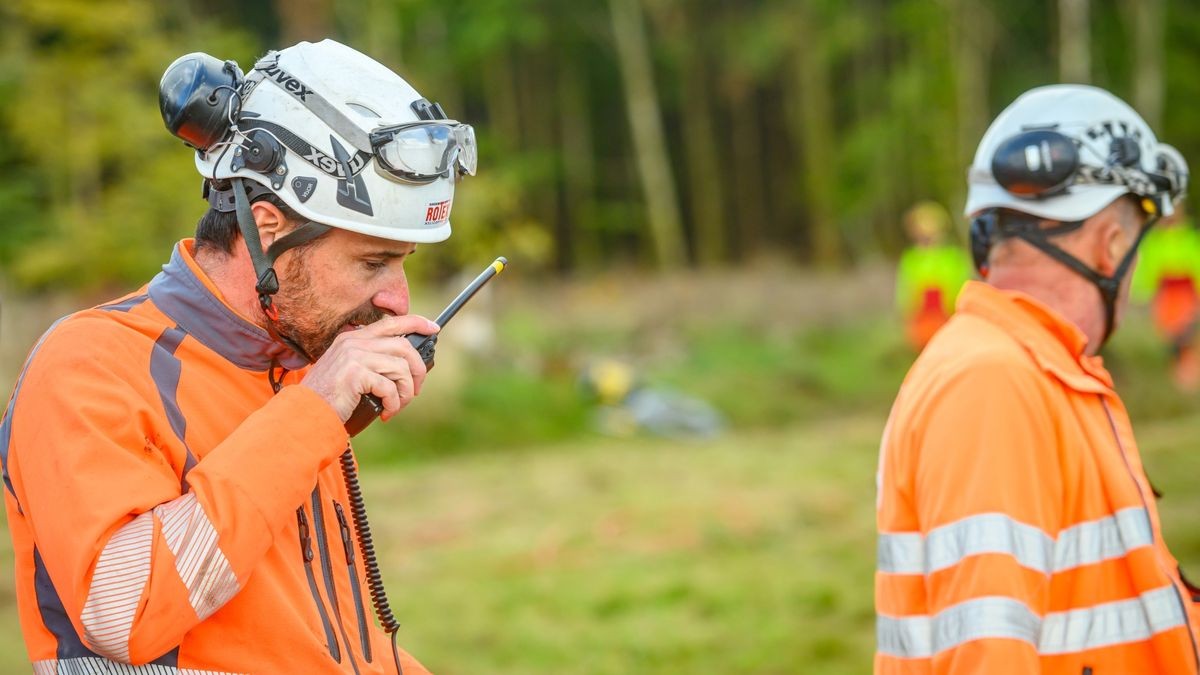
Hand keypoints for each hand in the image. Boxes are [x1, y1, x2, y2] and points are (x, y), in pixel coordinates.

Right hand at [300, 315, 439, 422]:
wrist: (306, 412)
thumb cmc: (330, 397)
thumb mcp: (350, 371)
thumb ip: (371, 362)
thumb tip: (406, 367)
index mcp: (353, 338)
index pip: (391, 322)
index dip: (416, 322)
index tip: (433, 328)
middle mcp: (354, 342)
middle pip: (404, 347)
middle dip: (417, 371)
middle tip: (415, 390)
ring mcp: (354, 356)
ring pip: (400, 368)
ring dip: (406, 392)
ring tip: (396, 406)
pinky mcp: (355, 374)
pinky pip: (390, 387)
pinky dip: (393, 403)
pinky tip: (386, 412)